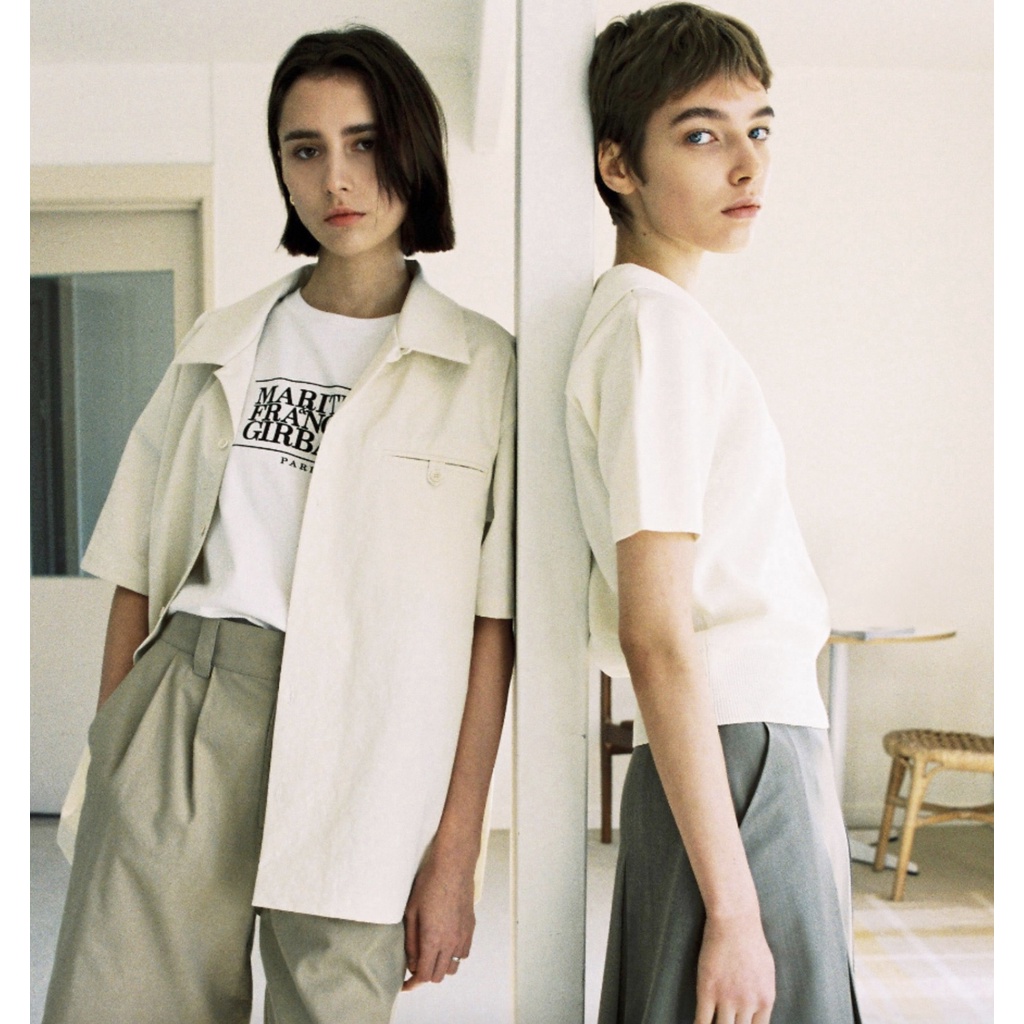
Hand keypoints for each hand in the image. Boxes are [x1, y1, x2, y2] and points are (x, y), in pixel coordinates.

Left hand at [402, 843, 474, 990]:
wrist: (453, 866)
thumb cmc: (429, 884)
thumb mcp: (411, 912)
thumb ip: (411, 941)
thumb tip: (411, 963)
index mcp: (433, 939)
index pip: (425, 975)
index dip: (413, 984)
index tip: (405, 985)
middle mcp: (451, 942)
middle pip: (439, 975)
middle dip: (425, 975)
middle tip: (415, 966)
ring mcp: (463, 936)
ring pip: (454, 967)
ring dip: (441, 966)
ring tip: (430, 955)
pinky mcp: (471, 928)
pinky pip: (463, 954)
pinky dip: (453, 956)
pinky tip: (445, 944)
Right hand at [694, 912, 774, 1023]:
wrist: (735, 921)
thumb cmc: (751, 940)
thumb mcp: (767, 971)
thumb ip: (763, 994)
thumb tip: (758, 1007)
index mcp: (765, 1000)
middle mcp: (747, 1004)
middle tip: (726, 1023)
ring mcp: (726, 998)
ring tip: (713, 1023)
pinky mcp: (707, 990)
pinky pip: (702, 1020)